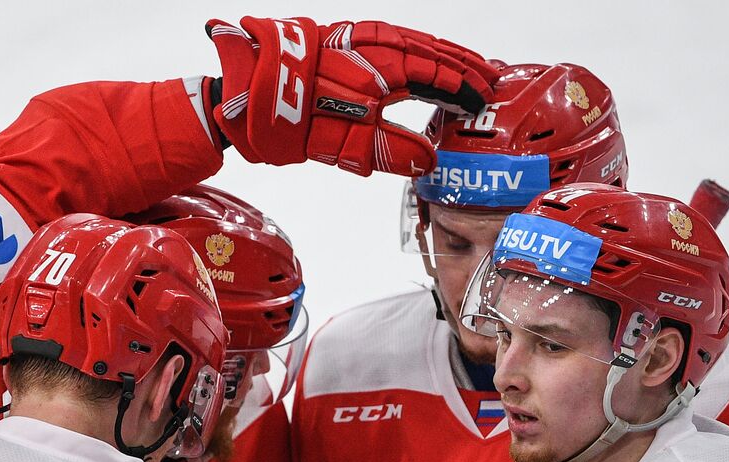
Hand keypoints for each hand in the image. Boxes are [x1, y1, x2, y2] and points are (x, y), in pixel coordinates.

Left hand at [206, 16, 499, 175]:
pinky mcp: (337, 37)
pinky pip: (387, 35)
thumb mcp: (343, 147)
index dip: (462, 90)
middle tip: (490, 77)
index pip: (435, 78)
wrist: (238, 92)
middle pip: (429, 52)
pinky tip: (417, 51)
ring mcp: (354, 39)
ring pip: (410, 39)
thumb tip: (430, 159)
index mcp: (382, 70)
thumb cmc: (286, 119)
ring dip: (440, 52)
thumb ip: (390, 150)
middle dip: (461, 66)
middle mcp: (372, 48)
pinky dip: (412, 43)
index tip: (483, 101)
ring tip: (464, 64)